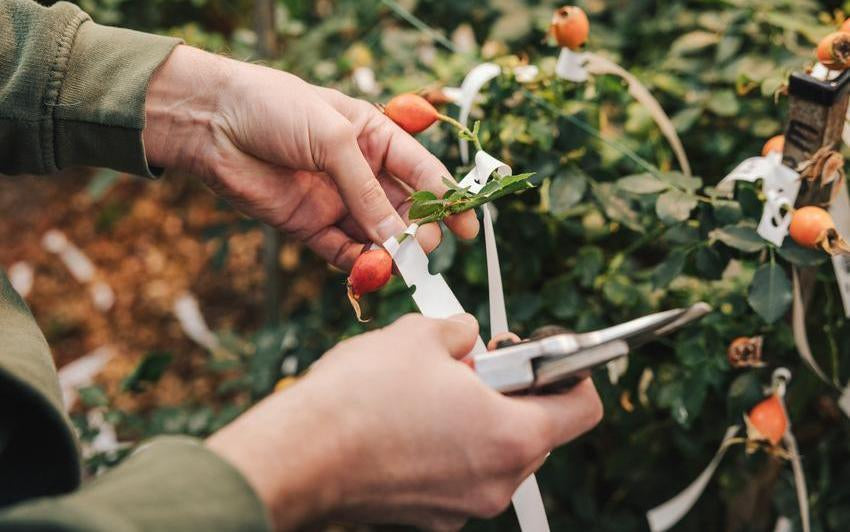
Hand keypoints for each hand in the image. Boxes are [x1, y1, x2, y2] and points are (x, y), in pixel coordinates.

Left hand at [143, 45, 477, 268]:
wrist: (212, 122)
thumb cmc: (275, 109)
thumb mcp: (332, 140)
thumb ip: (367, 191)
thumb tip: (399, 237)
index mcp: (375, 137)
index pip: (423, 172)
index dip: (447, 200)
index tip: (468, 228)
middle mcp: (360, 171)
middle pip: (403, 210)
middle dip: (418, 231)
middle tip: (423, 249)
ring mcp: (335, 200)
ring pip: (376, 236)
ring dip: (390, 253)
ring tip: (401, 266)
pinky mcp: (309, 225)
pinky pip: (343, 252)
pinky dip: (358, 265)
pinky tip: (369, 270)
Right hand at [206, 314, 602, 529]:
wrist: (299, 454)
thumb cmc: (361, 397)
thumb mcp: (421, 335)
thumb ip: (462, 332)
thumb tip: (466, 336)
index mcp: (511, 436)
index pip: (582, 408)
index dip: (571, 373)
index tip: (545, 357)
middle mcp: (496, 482)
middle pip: (536, 431)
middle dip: (511, 394)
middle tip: (474, 366)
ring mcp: (462, 507)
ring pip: (494, 454)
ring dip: (477, 420)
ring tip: (432, 393)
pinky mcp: (430, 518)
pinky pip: (459, 475)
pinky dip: (448, 448)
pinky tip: (409, 424)